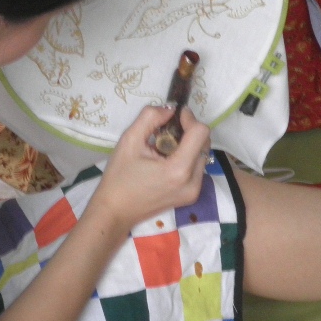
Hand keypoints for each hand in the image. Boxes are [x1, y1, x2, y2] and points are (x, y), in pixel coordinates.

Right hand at [84, 105, 209, 232]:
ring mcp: (194, 191)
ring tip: (163, 147)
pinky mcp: (192, 196)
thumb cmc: (119, 177)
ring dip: (188, 144)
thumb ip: (150, 118)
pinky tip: (165, 160)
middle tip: (165, 130)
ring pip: (202, 154)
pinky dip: (186, 157)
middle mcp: (193, 182)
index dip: (189, 118)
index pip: (200, 133)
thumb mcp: (128, 141)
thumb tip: (169, 109)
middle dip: (188, 131)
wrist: (115, 211)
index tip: (173, 116)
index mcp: (178, 170)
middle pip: (204, 143)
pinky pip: (196, 167)